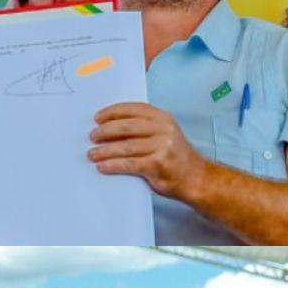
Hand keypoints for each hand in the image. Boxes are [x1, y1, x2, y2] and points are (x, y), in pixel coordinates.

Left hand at [88, 102, 205, 200]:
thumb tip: (109, 128)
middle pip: (126, 127)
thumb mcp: (164, 134)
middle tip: (92, 137)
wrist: (195, 178)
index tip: (97, 118)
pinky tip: (102, 167)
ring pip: (125, 146)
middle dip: (105, 131)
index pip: (133, 109)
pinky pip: (129, 164)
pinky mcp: (157, 165)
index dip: (112, 112)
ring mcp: (162, 147)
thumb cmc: (175, 157)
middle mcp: (164, 130)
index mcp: (163, 118)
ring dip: (104, 151)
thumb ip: (144, 128)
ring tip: (92, 154)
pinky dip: (112, 165)